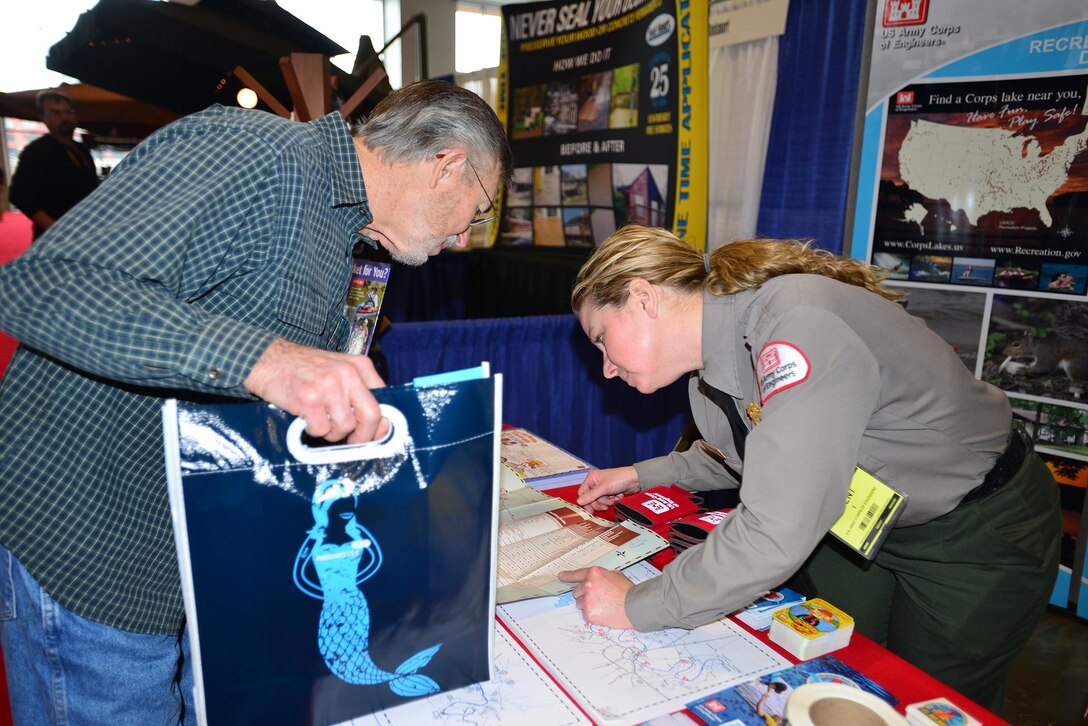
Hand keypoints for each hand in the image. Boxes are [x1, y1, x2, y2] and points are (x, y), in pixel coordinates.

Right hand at [244, 338, 387, 443]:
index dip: (380, 422)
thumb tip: (380, 423)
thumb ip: (358, 392)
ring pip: (345, 426)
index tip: (375, 433)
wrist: (267, 359)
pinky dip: (314, 430)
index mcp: (359, 365)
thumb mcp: (337, 369)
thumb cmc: (303, 367)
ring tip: (321, 420)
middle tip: (353, 441)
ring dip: (333, 432)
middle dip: (364, 435)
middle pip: (372, 415)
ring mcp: (329, 386)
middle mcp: (347, 373)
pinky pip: (321, 430)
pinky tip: (306, 418)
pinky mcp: (310, 399)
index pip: (383, 399)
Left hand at [557, 566, 634, 628]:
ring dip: (588, 605)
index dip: (568, 576)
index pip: (577, 574)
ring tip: (603, 605)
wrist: (635, 606)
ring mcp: (587, 599)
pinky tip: (604, 612)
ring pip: (580, 603)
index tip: (561, 576)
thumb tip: (598, 579)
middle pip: (577, 591)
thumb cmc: (628, 592)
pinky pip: (585, 613)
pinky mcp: (589, 613)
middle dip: (584, 594)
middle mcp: (588, 584)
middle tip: (597, 598)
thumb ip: (603, 576)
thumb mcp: (616, 575)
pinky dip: (593, 614)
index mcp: (594, 573)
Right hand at [576, 466, 640, 511]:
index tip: (591, 510)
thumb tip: (579, 502)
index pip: (582, 493)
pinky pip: (606, 500)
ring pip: (599, 500)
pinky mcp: (609, 491)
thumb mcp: (604, 488)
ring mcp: (603, 487)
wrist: (635, 479)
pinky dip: (612, 500)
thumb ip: (591, 496)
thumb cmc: (620, 479)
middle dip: (600, 502)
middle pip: (591, 498)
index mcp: (591, 478)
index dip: (586, 502)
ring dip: (607, 501)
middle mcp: (595, 482)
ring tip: (614, 497)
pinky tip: (618, 496)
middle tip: (606, 505)